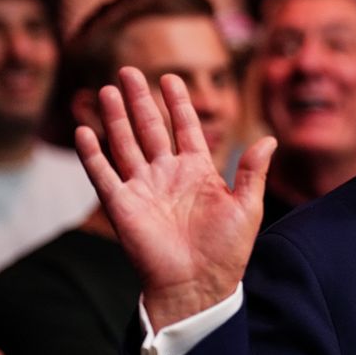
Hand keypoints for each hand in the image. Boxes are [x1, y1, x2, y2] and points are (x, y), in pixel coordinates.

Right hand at [76, 67, 275, 330]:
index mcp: (197, 171)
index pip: (186, 128)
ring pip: (125, 144)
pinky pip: (103, 175)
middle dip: (140, 100)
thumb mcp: (247, 205)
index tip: (171, 77)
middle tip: (128, 70)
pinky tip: (84, 131)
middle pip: (150, 128)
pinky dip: (93, 154)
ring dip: (115, 117)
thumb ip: (253, 170)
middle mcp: (167, 174)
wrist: (199, 284)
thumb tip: (270, 137)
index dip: (178, 103)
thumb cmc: (227, 249)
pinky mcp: (123, 206)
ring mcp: (143, 188)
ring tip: (106, 89)